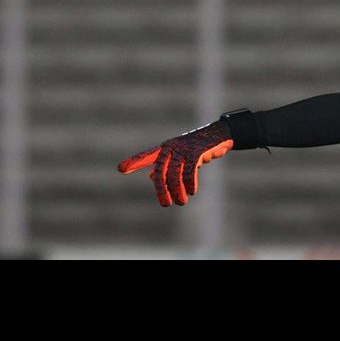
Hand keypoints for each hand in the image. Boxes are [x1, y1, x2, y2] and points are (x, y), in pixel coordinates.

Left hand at [117, 121, 233, 206]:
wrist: (219, 135)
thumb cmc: (198, 148)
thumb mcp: (180, 157)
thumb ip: (166, 166)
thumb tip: (150, 176)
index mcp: (165, 149)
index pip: (147, 156)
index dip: (134, 162)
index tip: (120, 169)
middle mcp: (171, 147)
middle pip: (160, 171)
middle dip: (161, 190)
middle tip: (166, 204)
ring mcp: (183, 148)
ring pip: (175, 174)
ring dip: (177, 190)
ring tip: (181, 201)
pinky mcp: (196, 151)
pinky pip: (190, 170)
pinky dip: (191, 183)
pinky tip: (192, 191)